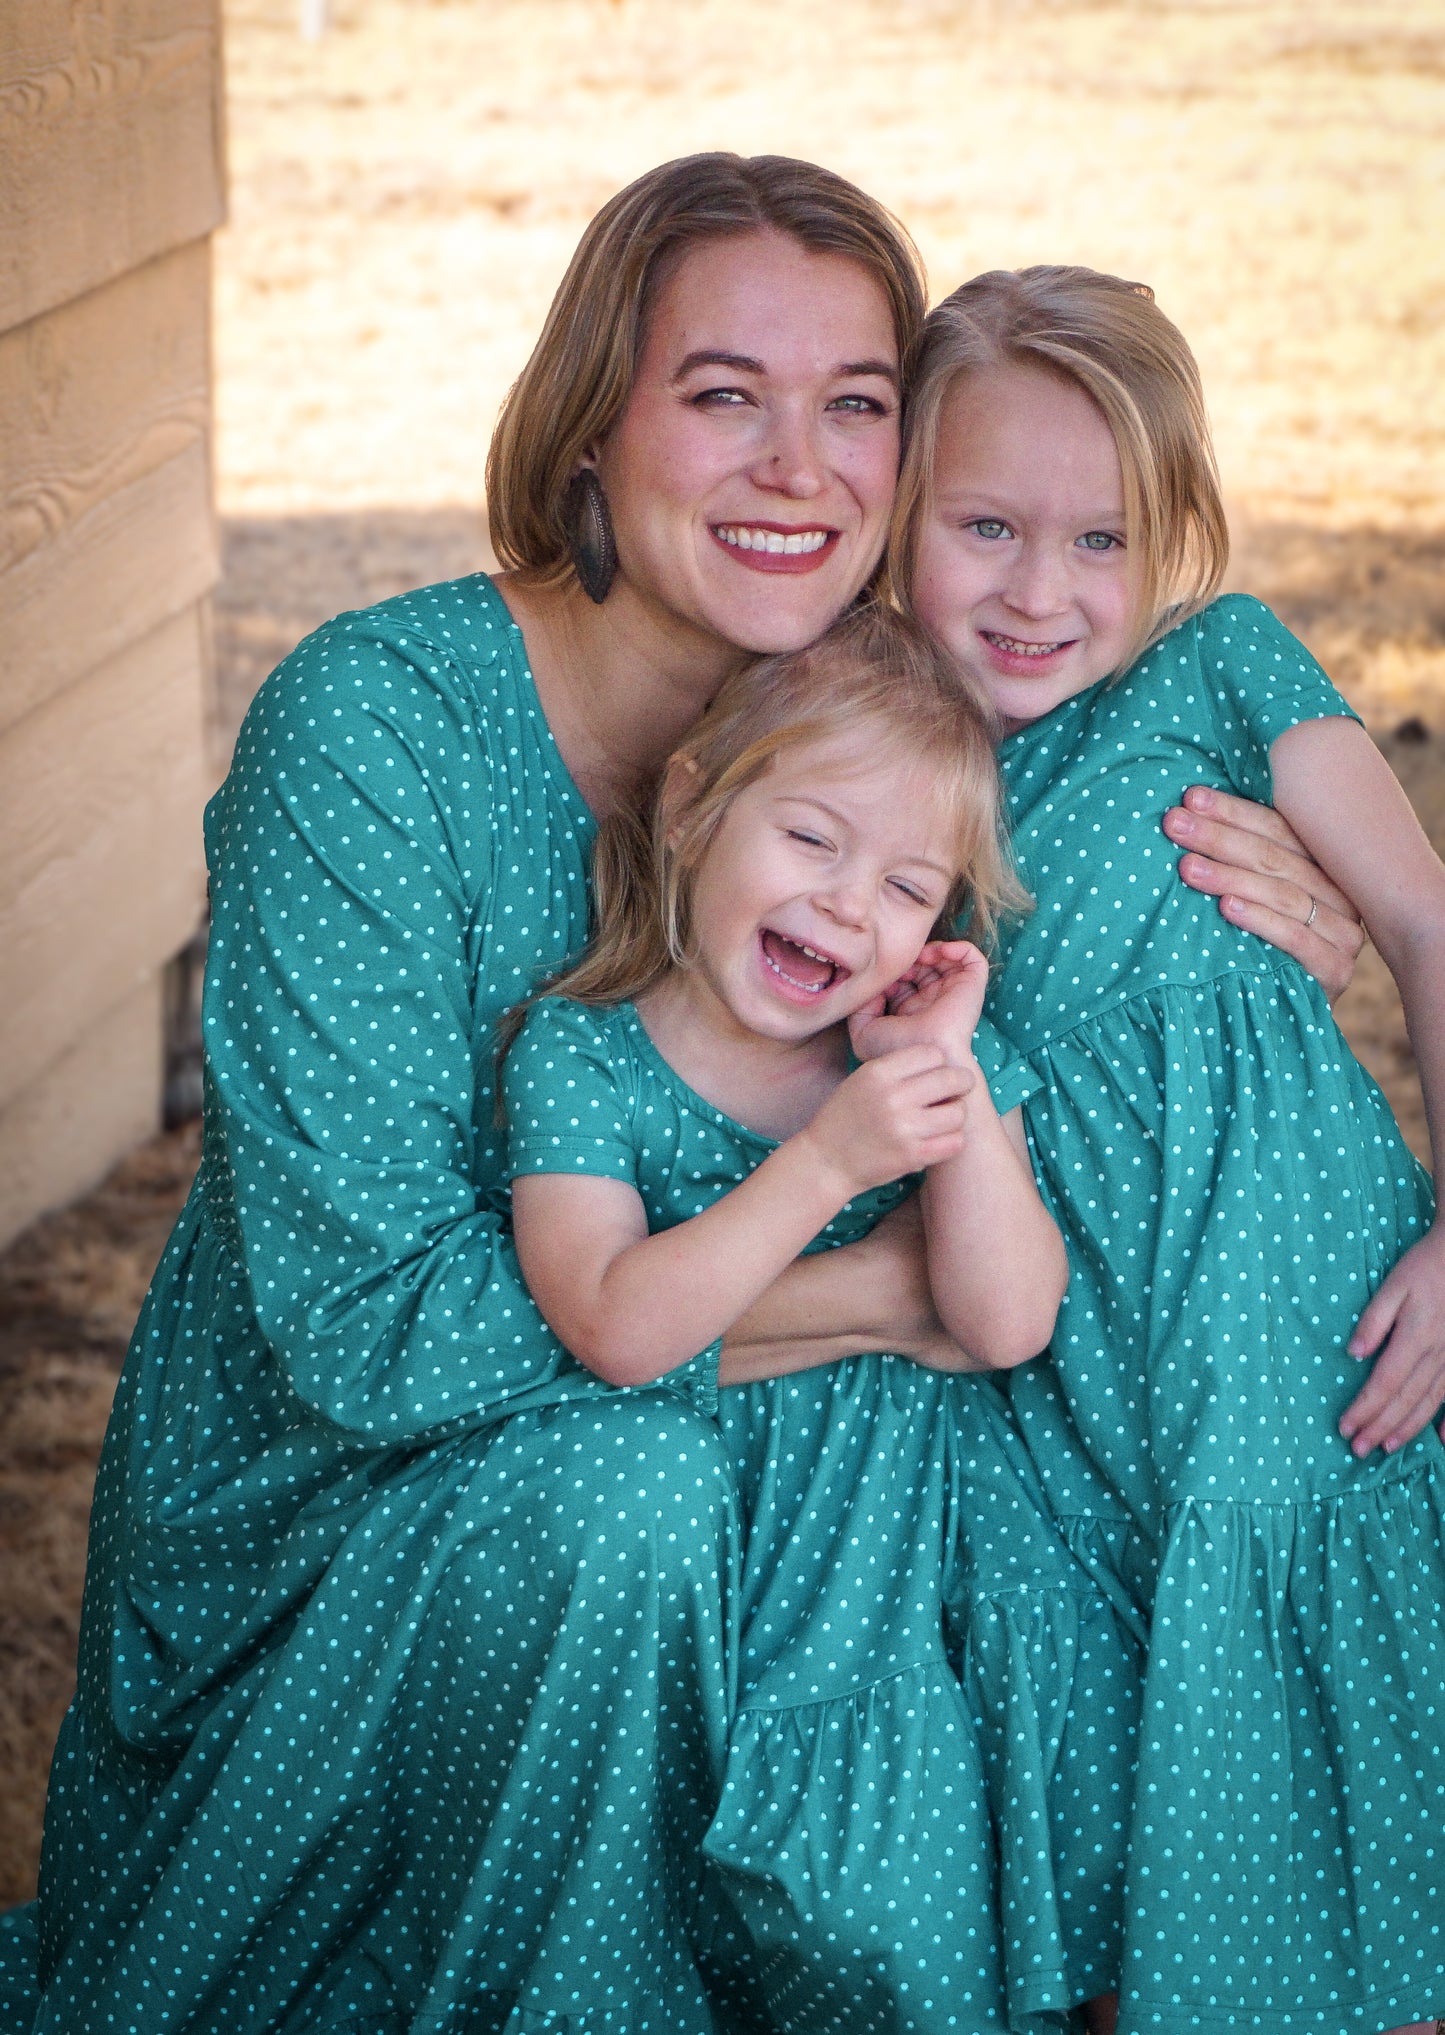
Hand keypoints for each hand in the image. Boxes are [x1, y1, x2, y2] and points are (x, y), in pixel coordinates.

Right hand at [801, 1045, 973, 1194]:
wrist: (825, 1162)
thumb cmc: (845, 1118)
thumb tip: (944, 1061)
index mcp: (878, 1072)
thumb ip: (897, 1068)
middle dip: (961, 1083)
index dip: (939, 1063)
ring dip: (956, 1115)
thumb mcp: (861, 1080)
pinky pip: (955, 1142)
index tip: (936, 1073)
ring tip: (945, 1118)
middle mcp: (892, 1097)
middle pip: (952, 1078)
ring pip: (958, 1112)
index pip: (933, 1053)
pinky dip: (953, 1140)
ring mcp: (904, 1128)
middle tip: (959, 1090)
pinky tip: (941, 1139)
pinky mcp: (912, 1156)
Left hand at [849, 941, 989, 1065]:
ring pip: (944, 958)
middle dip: (908, 957)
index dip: (890, 968)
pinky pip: (972, 958)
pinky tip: (938, 954)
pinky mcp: (971, 986)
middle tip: (900, 960)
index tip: (880, 972)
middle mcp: (931, 999)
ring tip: (919, 955)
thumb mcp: (863, 1030)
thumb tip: (871, 985)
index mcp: (910, 1009)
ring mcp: (952, 992)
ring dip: (930, 950)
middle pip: (921, 965)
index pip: (902, 977)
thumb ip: (860, 1005)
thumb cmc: (895, 1047)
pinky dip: (957, 948)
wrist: (923, 1052)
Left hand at [1164, 785, 1363, 1001]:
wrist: (1273, 1019)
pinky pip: (1296, 939)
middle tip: (1175, 823)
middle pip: (1276, 858)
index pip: (1279, 830)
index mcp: (1323, 868)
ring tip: (1187, 866)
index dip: (1233, 812)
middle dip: (1220, 837)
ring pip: (1284, 894)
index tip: (1190, 798)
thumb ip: (1237, 860)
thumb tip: (1189, 809)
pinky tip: (1225, 907)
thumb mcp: (1245, 897)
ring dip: (1230, 876)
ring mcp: (1344, 935)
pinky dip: (1259, 920)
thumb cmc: (1250, 948)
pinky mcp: (1337, 972)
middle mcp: (1340, 897)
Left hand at [1338, 1226, 1444, 1454]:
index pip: (1384, 1383)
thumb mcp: (1394, 1285)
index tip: (1345, 1427)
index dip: (1364, 1409)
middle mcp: (1438, 1355)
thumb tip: (1353, 1353)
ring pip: (1429, 1404)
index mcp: (1415, 1337)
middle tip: (1357, 1449)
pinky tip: (1440, 1440)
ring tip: (1385, 1447)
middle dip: (1379, 1427)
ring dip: (1406, 1429)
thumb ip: (1373, 1320)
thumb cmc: (1426, 1267)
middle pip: (1405, 1401)